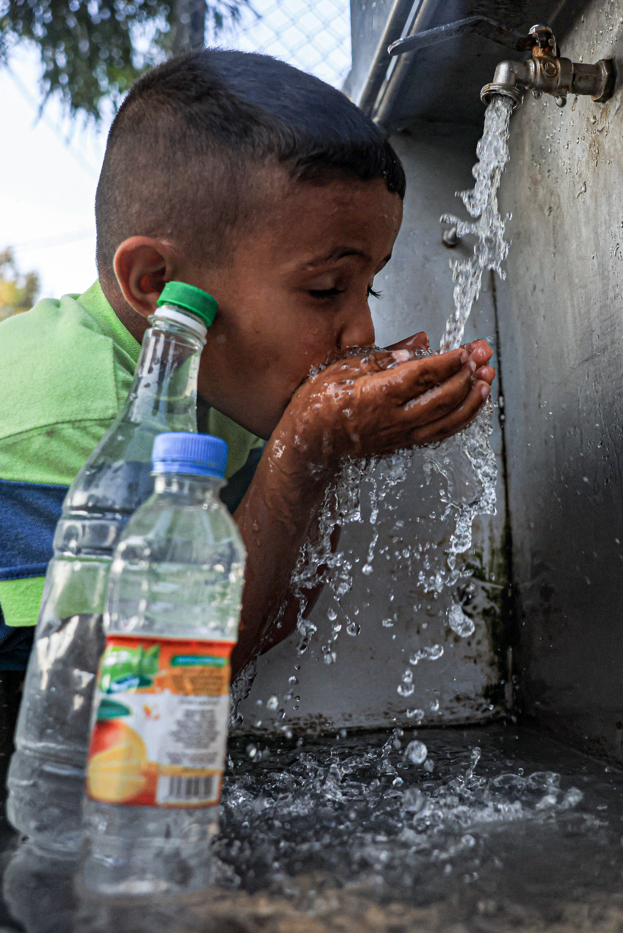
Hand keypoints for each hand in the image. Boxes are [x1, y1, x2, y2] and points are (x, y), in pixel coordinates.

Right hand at [278, 333, 495, 468]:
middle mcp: (393, 420)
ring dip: (472, 399)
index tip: (466, 348)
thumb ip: (385, 355)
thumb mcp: (343, 366)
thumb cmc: (318, 403)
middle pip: (443, 398)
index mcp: (376, 395)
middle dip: (468, 375)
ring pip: (448, 420)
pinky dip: (461, 418)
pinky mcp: (403, 446)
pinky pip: (440, 433)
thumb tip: (420, 342)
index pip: (425, 375)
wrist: (307, 446)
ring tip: (487, 378)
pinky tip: (472, 403)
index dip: (450, 361)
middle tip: (483, 354)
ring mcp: (400, 436)